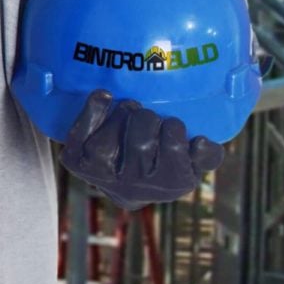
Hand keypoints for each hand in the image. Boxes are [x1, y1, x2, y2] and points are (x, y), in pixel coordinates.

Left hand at [59, 90, 223, 209]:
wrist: (122, 180)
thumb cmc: (162, 162)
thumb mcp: (193, 163)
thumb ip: (207, 156)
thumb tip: (200, 143)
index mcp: (171, 184)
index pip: (174, 145)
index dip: (172, 127)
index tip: (170, 123)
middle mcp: (133, 186)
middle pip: (140, 142)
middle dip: (147, 119)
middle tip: (148, 115)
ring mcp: (101, 176)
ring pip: (108, 141)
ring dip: (122, 114)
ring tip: (130, 109)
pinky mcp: (76, 163)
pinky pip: (80, 135)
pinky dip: (92, 111)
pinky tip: (105, 96)